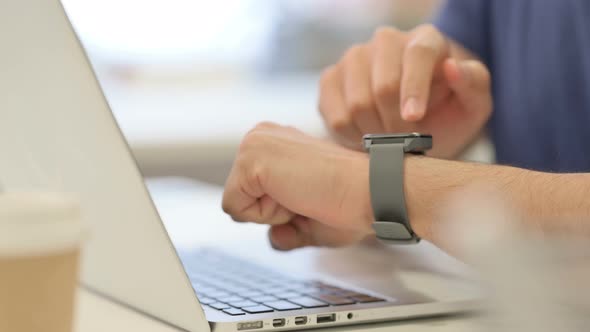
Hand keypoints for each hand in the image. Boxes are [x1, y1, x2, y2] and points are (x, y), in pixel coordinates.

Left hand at [222, 122, 373, 249]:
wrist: (372, 189)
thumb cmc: (351, 200)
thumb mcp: (310, 218)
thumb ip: (285, 228)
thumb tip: (273, 237)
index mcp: (276, 143)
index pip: (250, 193)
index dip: (279, 210)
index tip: (311, 194)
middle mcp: (262, 135)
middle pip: (239, 197)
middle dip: (271, 210)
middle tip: (307, 196)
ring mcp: (254, 143)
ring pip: (236, 202)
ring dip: (270, 212)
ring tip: (303, 194)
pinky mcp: (250, 159)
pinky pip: (235, 208)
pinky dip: (265, 215)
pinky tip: (295, 195)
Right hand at [319, 25, 491, 157]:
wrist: (415, 128)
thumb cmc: (448, 114)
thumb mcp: (473, 104)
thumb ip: (473, 83)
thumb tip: (452, 67)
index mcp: (425, 39)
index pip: (417, 55)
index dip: (414, 89)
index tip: (414, 119)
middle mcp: (386, 41)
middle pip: (383, 86)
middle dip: (397, 124)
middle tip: (406, 141)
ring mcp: (354, 58)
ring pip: (357, 104)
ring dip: (376, 133)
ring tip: (389, 139)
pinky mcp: (331, 79)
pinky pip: (336, 115)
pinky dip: (353, 136)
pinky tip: (367, 136)